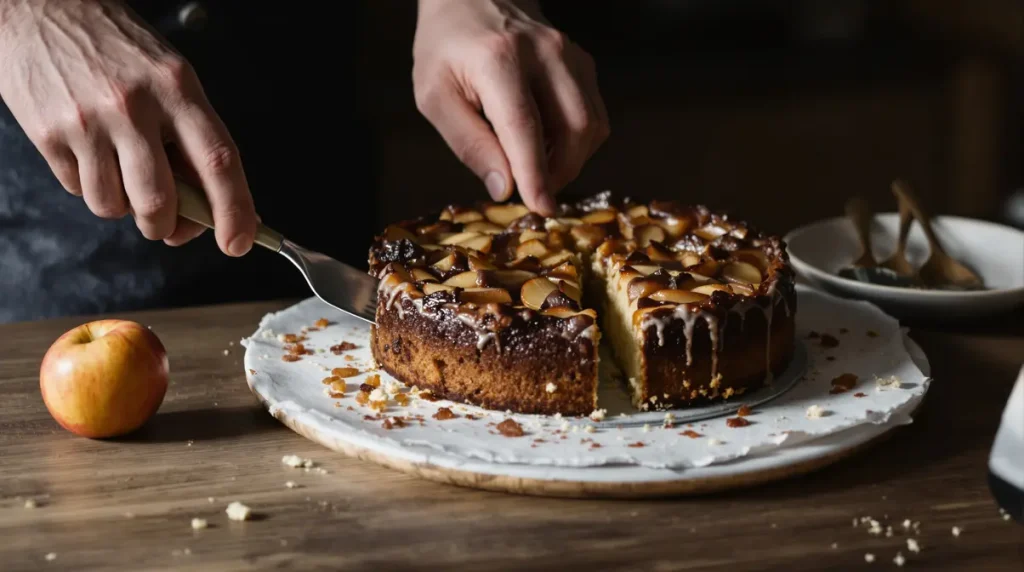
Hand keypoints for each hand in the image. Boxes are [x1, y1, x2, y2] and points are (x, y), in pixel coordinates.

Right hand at [0, 0, 255, 254]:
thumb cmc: (115, 46)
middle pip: (160, 202)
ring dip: (124, 206)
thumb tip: (212, 203)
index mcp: (176, 87)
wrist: (40, 8)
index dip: (234, 210)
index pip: (218, 161)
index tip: (238, 242)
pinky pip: (78, 190)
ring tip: (122, 169)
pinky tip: (91, 151)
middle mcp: (133, 105)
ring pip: (114, 207)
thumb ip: (191, 137)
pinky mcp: (48, 134)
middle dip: (168, 227)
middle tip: (169, 222)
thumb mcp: (169, 78)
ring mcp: (87, 122)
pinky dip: (90, 185)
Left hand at [413, 0, 608, 215]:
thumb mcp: (435, 97)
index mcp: (499, 59)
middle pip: (574, 128)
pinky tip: (548, 144)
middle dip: (558, 173)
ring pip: (592, 124)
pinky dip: (577, 141)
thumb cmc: (447, 48)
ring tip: (538, 169)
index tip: (541, 207)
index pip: (525, 126)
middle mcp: (544, 52)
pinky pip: (594, 113)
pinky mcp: (582, 61)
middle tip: (533, 192)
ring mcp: (570, 53)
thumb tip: (503, 189)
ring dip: (571, 160)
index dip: (535, 173)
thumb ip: (468, 143)